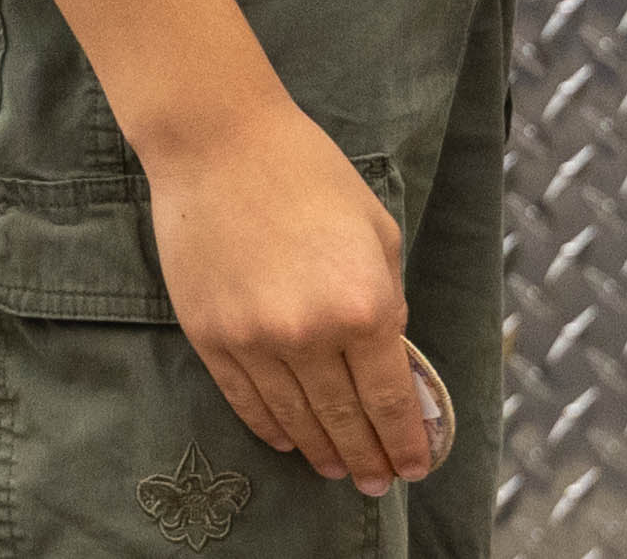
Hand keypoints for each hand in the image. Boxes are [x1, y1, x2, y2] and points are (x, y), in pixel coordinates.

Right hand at [143, 89, 436, 490]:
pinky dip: (271, 428)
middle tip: (376, 482)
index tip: (414, 466)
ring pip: (296, 418)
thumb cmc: (309, 173)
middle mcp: (312, 334)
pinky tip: (290, 442)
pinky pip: (248, 402)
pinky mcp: (212, 340)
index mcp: (365, 303)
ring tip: (338, 470)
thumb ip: (387, 295)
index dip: (404, 438)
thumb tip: (388, 351)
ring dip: (321, 450)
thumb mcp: (376, 228)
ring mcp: (256, 342)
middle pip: (345, 417)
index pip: (390, 395)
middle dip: (366, 455)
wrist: (221, 145)